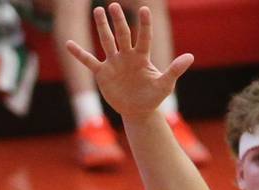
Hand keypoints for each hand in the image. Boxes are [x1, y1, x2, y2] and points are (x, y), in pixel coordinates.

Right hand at [65, 3, 193, 119]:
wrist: (139, 110)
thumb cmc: (153, 96)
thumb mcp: (165, 85)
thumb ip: (175, 70)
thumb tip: (190, 57)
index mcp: (142, 56)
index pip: (144, 36)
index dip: (144, 24)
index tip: (144, 9)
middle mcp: (127, 55)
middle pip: (122, 34)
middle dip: (118, 21)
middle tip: (113, 6)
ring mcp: (114, 63)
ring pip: (107, 41)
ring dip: (102, 27)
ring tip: (98, 11)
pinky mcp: (103, 73)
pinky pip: (89, 61)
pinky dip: (79, 53)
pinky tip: (68, 44)